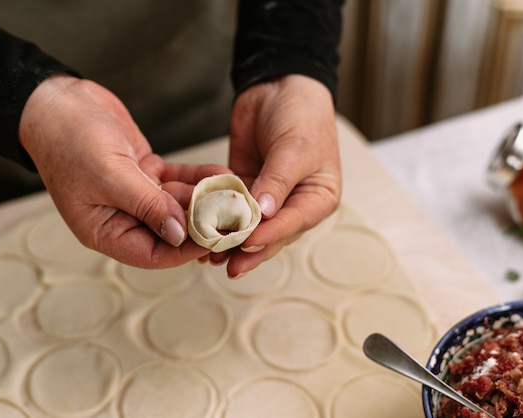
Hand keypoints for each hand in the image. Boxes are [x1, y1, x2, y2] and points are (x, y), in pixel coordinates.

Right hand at [19, 75, 228, 267]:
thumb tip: (180, 235)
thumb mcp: (110, 176)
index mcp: (104, 231)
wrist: (57, 101)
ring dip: (205, 198)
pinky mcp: (145, 171)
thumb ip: (147, 206)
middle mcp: (121, 216)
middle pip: (170, 230)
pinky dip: (198, 178)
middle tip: (234, 217)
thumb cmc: (69, 140)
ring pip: (178, 203)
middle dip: (202, 223)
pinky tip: (221, 174)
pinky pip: (177, 180)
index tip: (216, 239)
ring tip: (234, 194)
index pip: (152, 254)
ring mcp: (135, 194)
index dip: (185, 250)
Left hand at [216, 74, 341, 276]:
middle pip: (272, 234)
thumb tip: (263, 214)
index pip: (293, 223)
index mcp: (318, 198)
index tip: (246, 245)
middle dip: (248, 250)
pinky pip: (233, 207)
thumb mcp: (294, 147)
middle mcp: (295, 202)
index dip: (269, 236)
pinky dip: (219, 218)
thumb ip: (277, 182)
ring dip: (231, 240)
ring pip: (250, 225)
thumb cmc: (301, 113)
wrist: (279, 83)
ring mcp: (269, 196)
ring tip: (209, 256)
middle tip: (227, 266)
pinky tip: (204, 231)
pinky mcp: (247, 186)